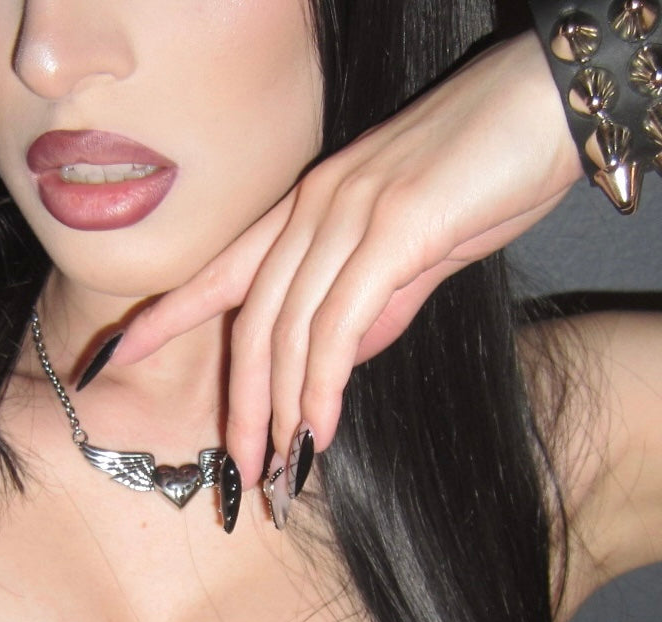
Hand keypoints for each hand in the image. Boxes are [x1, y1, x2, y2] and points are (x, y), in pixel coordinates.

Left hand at [114, 31, 582, 487]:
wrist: (551, 105)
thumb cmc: (489, 174)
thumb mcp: (417, 252)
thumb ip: (373, 306)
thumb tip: (338, 363)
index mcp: (309, 207)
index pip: (222, 271)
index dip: (167, 315)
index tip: (118, 355)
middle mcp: (313, 207)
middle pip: (251, 320)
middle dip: (241, 403)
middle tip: (240, 469)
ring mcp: (348, 213)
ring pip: (288, 328)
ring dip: (280, 409)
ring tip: (279, 469)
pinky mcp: (394, 227)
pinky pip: (339, 323)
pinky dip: (323, 384)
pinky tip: (321, 428)